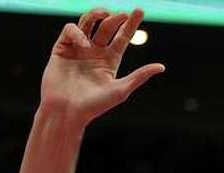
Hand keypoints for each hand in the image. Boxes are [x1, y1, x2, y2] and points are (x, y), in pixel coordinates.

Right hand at [40, 8, 162, 125]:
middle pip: (107, 28)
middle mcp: (95, 53)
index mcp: (110, 61)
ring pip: (88, 23)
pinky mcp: (62, 49)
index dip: (130, 24)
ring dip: (96, 15)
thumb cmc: (95, 106)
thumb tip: (161, 66)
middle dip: (115, 19)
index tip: (139, 11)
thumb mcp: (121, 89)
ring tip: (106, 13)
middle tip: (124, 14)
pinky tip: (85, 43)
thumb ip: (139, 76)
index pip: (122, 37)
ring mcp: (78, 49)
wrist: (67, 111)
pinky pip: (70, 30)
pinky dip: (77, 32)